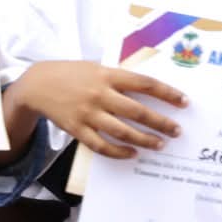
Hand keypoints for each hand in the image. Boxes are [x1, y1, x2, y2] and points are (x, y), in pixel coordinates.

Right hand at [14, 60, 186, 159]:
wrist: (37, 84)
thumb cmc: (72, 74)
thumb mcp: (97, 68)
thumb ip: (119, 78)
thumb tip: (149, 89)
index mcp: (108, 75)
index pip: (145, 84)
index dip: (167, 93)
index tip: (184, 102)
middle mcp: (100, 94)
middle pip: (137, 111)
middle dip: (160, 123)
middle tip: (177, 131)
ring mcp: (88, 113)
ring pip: (122, 131)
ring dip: (144, 140)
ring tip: (160, 145)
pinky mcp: (77, 129)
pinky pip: (101, 145)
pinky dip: (118, 151)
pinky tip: (132, 153)